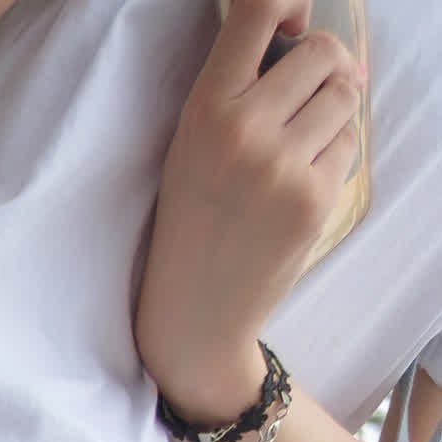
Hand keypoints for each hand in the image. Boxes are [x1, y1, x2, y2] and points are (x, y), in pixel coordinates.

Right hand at [134, 0, 365, 424]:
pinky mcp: (312, 201)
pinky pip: (348, 145)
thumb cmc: (195, 218)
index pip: (259, 8)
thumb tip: (336, 54)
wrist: (194, 310)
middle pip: (323, 53)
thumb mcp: (194, 142)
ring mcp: (281, 168)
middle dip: (326, 69)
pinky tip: (300, 184)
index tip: (293, 25)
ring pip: (344, 97)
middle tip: (306, 100)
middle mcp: (242, 131)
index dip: (290, 1)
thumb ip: (247, 87)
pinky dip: (333, 156)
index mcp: (205, 109)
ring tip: (299, 147)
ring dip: (333, 112)